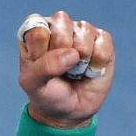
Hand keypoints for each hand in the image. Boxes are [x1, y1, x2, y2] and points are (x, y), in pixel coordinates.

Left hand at [18, 10, 114, 128]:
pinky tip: (90, 69)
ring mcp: (81, 31)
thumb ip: (44, 67)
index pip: (37, 27)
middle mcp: (58, 26)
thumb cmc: (46, 93)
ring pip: (83, 31)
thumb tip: (73, 53)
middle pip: (61, 24)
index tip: (40, 65)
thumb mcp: (33, 84)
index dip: (41, 49)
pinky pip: (103, 42)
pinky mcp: (102, 40)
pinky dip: (97, 61)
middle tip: (59, 68)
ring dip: (80, 58)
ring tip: (74, 70)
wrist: (70, 111)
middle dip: (60, 51)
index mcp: (34, 33)